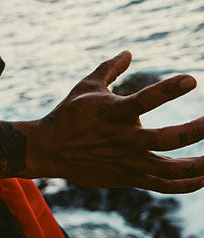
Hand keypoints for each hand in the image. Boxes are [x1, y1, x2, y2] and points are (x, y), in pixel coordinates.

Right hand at [30, 50, 203, 192]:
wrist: (49, 149)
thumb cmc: (69, 113)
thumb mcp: (87, 86)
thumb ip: (110, 69)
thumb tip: (129, 51)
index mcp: (113, 113)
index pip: (144, 100)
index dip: (168, 89)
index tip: (192, 79)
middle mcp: (123, 139)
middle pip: (165, 139)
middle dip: (194, 131)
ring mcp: (128, 161)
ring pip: (170, 169)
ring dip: (199, 166)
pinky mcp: (130, 177)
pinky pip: (164, 185)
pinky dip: (187, 184)